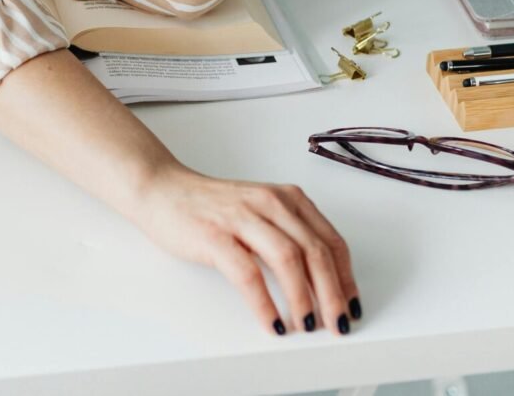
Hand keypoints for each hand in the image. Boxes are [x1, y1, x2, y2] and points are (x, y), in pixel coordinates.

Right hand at [135, 164, 359, 336]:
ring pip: (288, 258)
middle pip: (315, 251)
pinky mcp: (215, 236)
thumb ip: (289, 235)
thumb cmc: (210, 206)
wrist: (162, 189)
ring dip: (304, 298)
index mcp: (286, 198)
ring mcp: (241, 217)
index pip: (331, 240)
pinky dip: (264, 302)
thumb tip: (321, 283)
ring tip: (307, 325)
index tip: (351, 305)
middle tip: (338, 324)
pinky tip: (272, 321)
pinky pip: (248, 273)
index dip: (346, 278)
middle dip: (333, 294)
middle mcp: (269, 202)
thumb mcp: (260, 211)